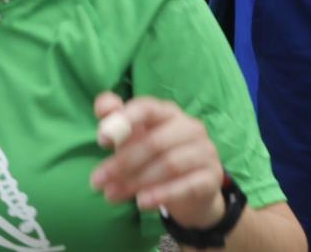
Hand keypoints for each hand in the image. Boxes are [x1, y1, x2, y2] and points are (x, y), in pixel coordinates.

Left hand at [88, 93, 226, 225]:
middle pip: (155, 142)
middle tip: (98, 181)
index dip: (124, 121)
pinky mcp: (213, 178)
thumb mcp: (135, 138)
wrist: (191, 192)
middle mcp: (191, 128)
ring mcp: (205, 152)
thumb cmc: (155, 157)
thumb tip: (102, 108)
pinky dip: (161, 195)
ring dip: (137, 182)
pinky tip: (141, 203)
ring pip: (169, 165)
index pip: (148, 108)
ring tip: (112, 195)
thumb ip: (117, 120)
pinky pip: (186, 186)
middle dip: (123, 162)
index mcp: (169, 112)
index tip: (101, 140)